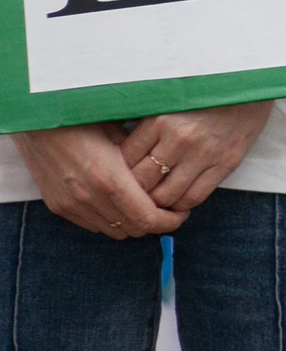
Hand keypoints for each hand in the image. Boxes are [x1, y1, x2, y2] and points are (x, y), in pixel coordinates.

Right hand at [15, 124, 190, 237]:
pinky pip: (93, 225)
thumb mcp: (121, 135)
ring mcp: (71, 205)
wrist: (39, 121)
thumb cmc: (85, 119)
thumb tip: (166, 177)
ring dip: (133, 223)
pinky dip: (111, 220)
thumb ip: (141, 162)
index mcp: (109, 178)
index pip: (148, 218)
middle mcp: (88, 198)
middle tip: (169, 208)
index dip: (170, 220)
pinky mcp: (58, 206)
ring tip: (145, 205)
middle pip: (133, 229)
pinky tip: (120, 203)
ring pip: (114, 230)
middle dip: (156, 222)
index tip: (182, 211)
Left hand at [123, 100, 273, 211]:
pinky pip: (195, 196)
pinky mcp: (226, 162)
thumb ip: (146, 125)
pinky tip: (178, 199)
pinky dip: (181, 204)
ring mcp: (205, 152)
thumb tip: (119, 154)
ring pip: (166, 195)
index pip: (125, 160)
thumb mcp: (170, 101)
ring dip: (157, 203)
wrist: (252, 84)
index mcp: (160, 119)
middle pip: (142, 181)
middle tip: (131, 195)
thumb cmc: (205, 93)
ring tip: (154, 200)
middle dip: (133, 193)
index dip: (117, 174)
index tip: (117, 177)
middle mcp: (180, 138)